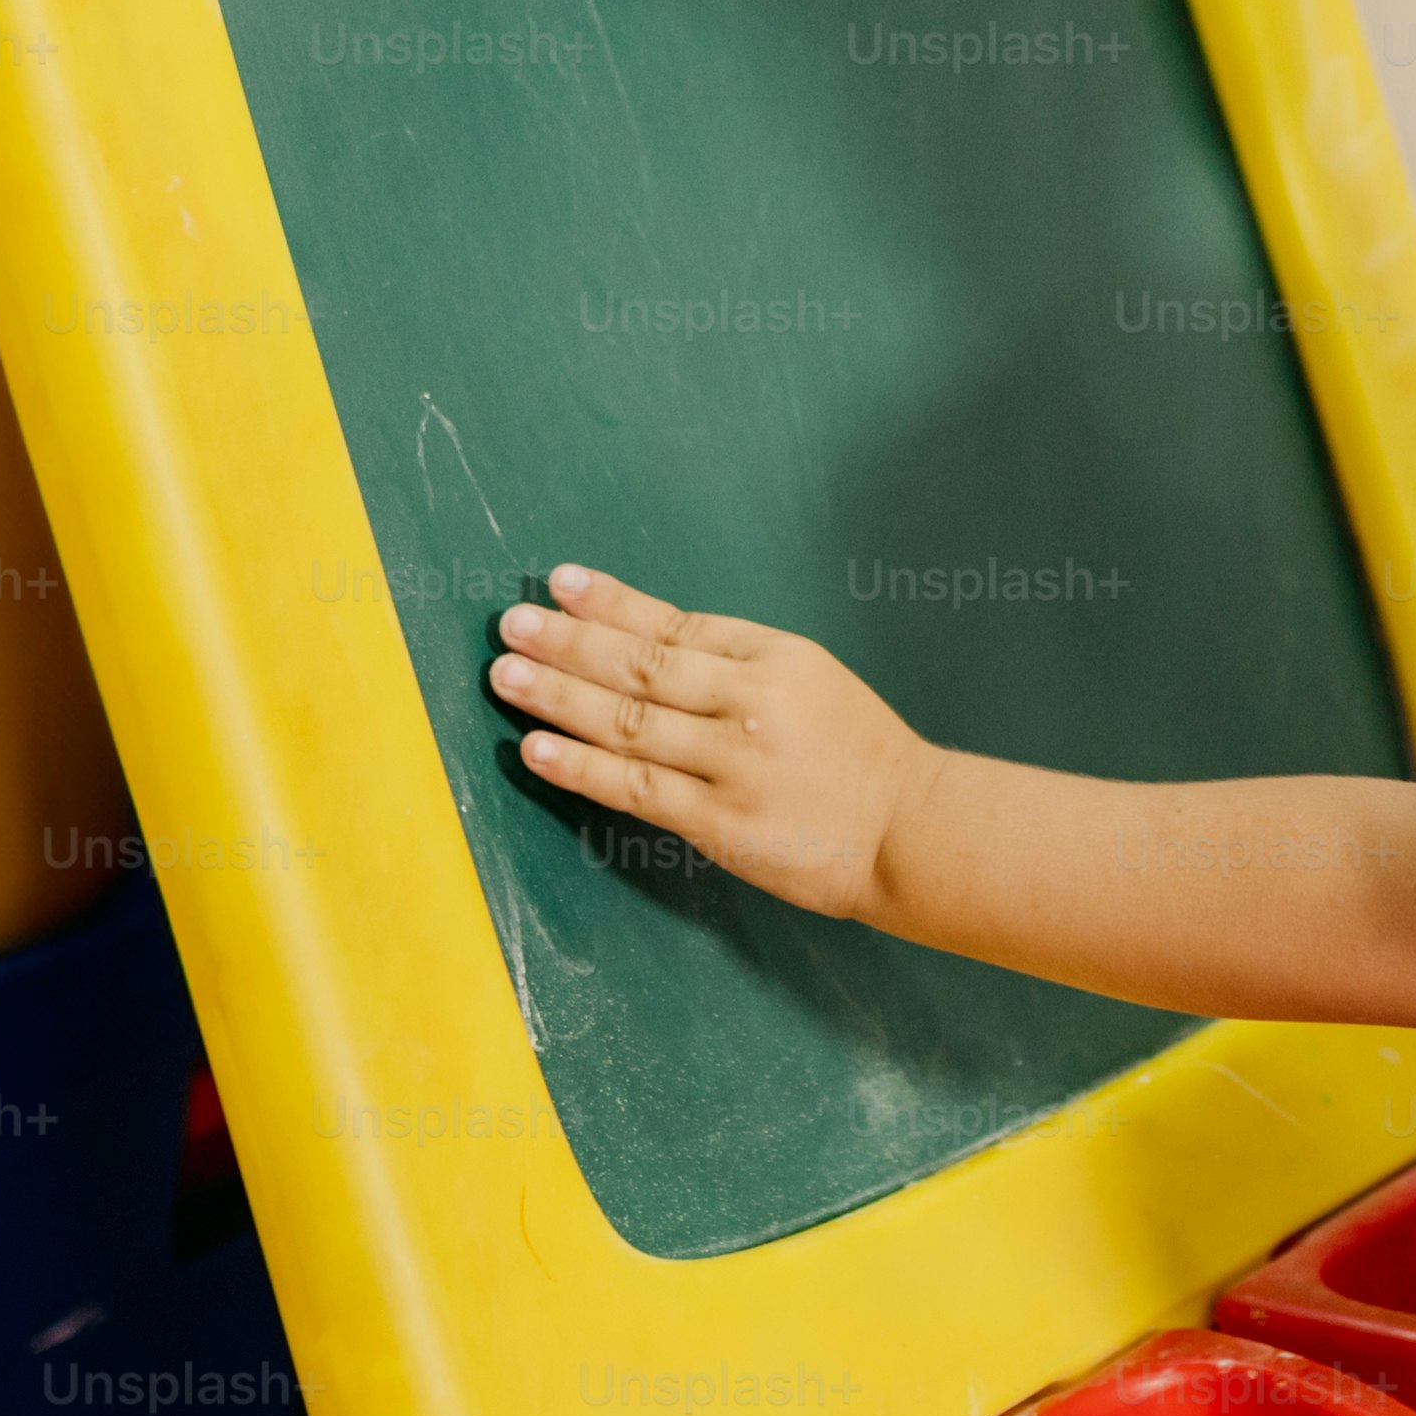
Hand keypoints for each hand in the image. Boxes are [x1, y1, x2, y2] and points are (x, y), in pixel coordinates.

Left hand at [489, 563, 926, 920]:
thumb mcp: (810, 680)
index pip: (675, 624)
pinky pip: (635, 788)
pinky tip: (537, 748)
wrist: (909, 832)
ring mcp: (732, 764)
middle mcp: (749, 704)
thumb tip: (647, 642)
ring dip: (559, 695)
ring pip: (628, 722)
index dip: (611, 603)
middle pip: (641, 665)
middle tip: (512, 624)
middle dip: (568, 641)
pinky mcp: (719, 822)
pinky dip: (580, 767)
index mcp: (773, 659)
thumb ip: (737, 664)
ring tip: (506, 675)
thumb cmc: (859, 755)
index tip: (560, 583)